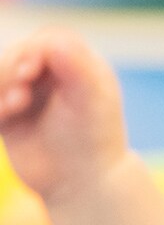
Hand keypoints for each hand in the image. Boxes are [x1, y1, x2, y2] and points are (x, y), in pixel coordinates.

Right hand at [0, 29, 133, 204]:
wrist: (80, 183)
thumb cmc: (93, 140)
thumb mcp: (90, 102)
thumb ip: (76, 68)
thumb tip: (55, 41)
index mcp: (80, 64)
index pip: (48, 41)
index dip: (31, 52)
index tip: (28, 73)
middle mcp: (54, 74)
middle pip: (16, 55)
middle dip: (8, 73)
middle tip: (18, 100)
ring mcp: (30, 91)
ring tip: (11, 109)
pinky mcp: (9, 112)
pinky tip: (2, 118)